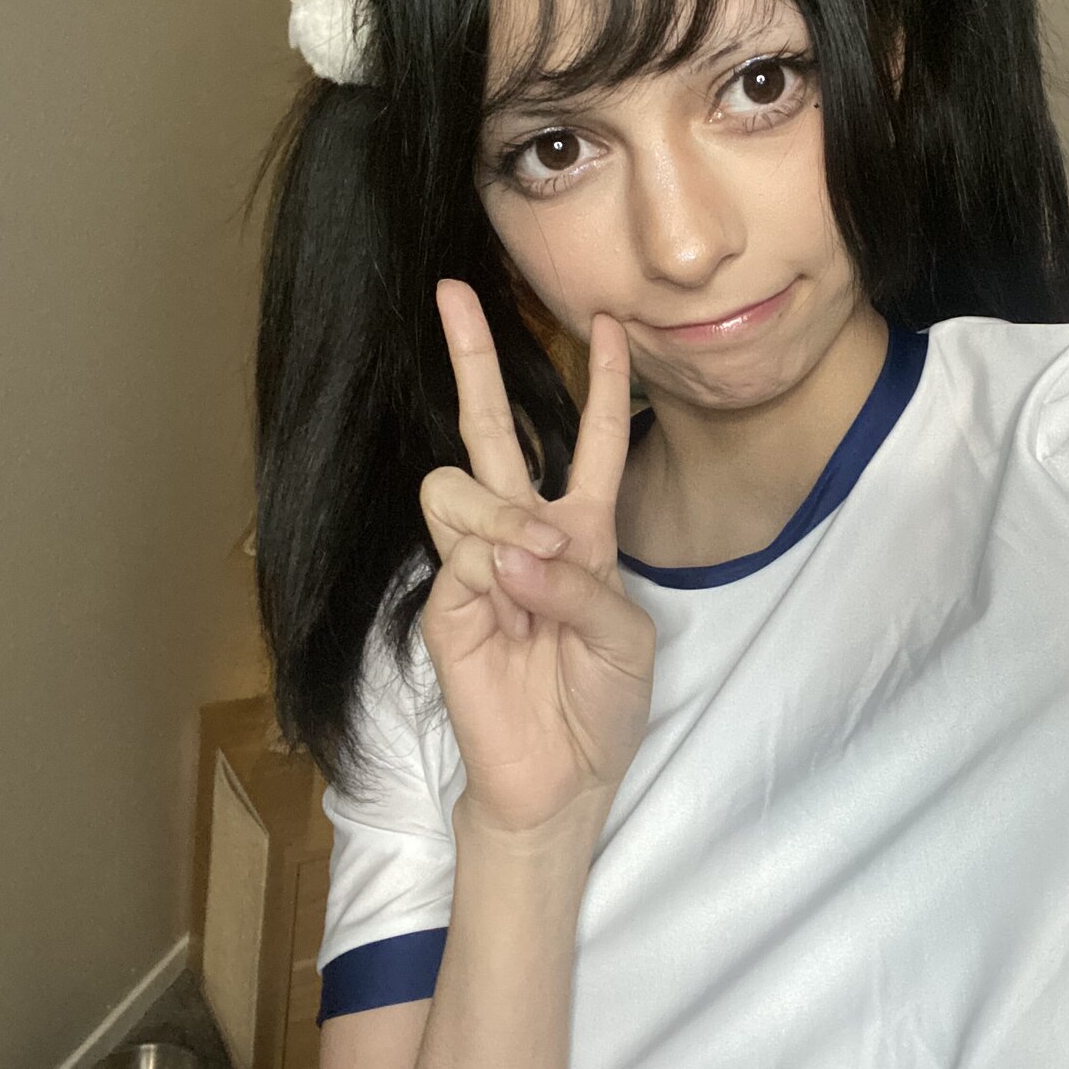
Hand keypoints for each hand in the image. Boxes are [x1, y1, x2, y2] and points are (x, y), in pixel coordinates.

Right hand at [418, 279, 655, 838]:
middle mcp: (525, 534)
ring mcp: (478, 564)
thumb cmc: (601, 704)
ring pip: (459, 482)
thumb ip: (578, 584)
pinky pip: (454, 547)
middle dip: (472, 358)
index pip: (593, 440)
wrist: (562, 776)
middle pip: (493, 428)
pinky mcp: (443, 602)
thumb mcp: (624, 637)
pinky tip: (508, 593)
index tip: (612, 323)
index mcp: (582, 532)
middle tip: (452, 292)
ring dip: (500, 512)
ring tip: (531, 568)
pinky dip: (486, 561)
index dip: (603, 383)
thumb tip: (507, 550)